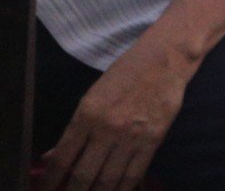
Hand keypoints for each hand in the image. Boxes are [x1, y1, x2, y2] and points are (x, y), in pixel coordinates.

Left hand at [39, 40, 190, 190]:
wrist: (165, 60)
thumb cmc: (125, 74)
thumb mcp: (92, 97)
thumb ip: (74, 129)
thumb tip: (52, 157)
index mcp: (86, 115)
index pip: (61, 159)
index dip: (50, 181)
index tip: (45, 190)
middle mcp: (107, 129)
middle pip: (83, 176)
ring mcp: (131, 136)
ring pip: (108, 180)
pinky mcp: (153, 140)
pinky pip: (134, 174)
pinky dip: (123, 188)